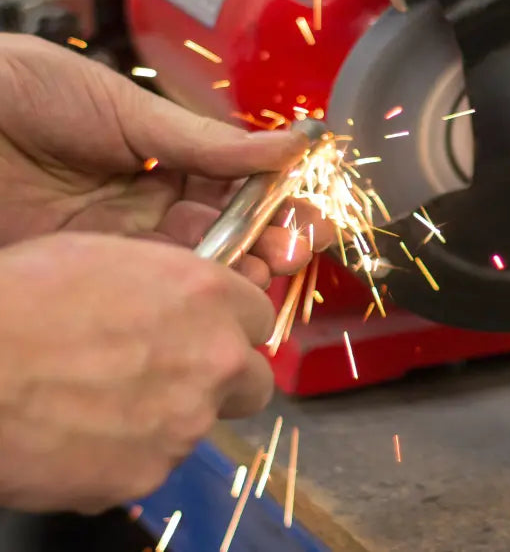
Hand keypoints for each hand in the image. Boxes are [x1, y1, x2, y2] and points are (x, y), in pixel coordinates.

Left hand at [0, 34, 334, 280]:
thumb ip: (208, 141)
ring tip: (264, 267)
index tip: (311, 208)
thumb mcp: (128, 109)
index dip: (277, 199)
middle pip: (224, 232)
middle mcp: (147, 204)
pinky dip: (185, 291)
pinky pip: (145, 289)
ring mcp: (117, 241)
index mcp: (164, 156)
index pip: (236, 185)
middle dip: (268, 240)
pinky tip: (213, 288)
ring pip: (193, 266)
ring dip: (237, 270)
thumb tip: (291, 144)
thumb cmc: (27, 91)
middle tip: (294, 245)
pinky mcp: (84, 272)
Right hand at [0, 233, 276, 513]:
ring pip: (200, 424)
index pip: (261, 317)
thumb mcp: (111, 257)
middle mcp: (212, 360)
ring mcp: (184, 423)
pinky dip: (127, 452)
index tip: (212, 331)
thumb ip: (172, 285)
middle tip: (180, 375)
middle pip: (253, 381)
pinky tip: (82, 433)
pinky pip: (152, 463)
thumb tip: (185, 304)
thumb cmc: (26, 296)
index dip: (234, 326)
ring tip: (105, 402)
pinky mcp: (145, 474)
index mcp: (208, 297)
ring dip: (171, 415)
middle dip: (225, 380)